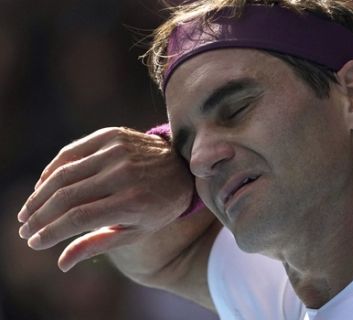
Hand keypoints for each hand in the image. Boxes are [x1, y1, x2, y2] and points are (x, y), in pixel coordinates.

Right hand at [17, 127, 193, 271]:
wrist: (181, 168)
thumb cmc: (159, 206)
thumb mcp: (137, 231)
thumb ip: (99, 244)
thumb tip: (61, 263)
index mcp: (133, 202)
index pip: (78, 218)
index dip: (50, 232)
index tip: (34, 242)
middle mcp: (123, 173)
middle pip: (66, 196)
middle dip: (39, 216)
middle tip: (24, 229)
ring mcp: (116, 151)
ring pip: (63, 173)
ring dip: (39, 195)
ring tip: (27, 212)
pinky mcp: (111, 136)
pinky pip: (71, 152)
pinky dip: (51, 170)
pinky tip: (42, 186)